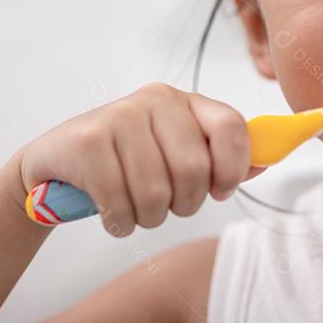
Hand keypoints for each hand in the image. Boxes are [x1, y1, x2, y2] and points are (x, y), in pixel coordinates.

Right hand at [17, 83, 263, 235]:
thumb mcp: (173, 151)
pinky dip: (119, 222)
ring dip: (147, 217)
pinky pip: (121, 204)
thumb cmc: (124, 161)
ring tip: (133, 207)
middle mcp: (154, 100)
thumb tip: (267, 160)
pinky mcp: (87, 142)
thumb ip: (219, 157)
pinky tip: (110, 213)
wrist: (55, 161)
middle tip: (164, 204)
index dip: (233, 168)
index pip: (231, 127)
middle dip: (183, 204)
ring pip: (157, 194)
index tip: (219, 190)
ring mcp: (118, 117)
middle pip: (194, 170)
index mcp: (183, 100)